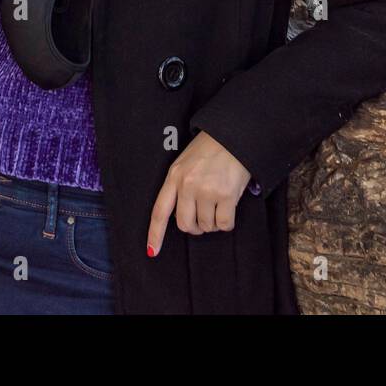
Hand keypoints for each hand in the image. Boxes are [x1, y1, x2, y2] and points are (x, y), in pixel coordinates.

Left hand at [146, 130, 250, 257]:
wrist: (234, 134)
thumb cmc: (211, 148)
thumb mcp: (185, 162)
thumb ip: (180, 184)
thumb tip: (183, 214)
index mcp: (174, 176)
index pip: (160, 211)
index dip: (155, 234)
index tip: (152, 251)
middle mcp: (187, 185)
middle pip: (185, 224)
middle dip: (195, 227)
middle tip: (203, 219)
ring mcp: (206, 191)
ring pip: (206, 226)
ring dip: (213, 223)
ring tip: (219, 206)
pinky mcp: (226, 195)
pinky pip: (224, 224)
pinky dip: (227, 222)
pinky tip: (229, 209)